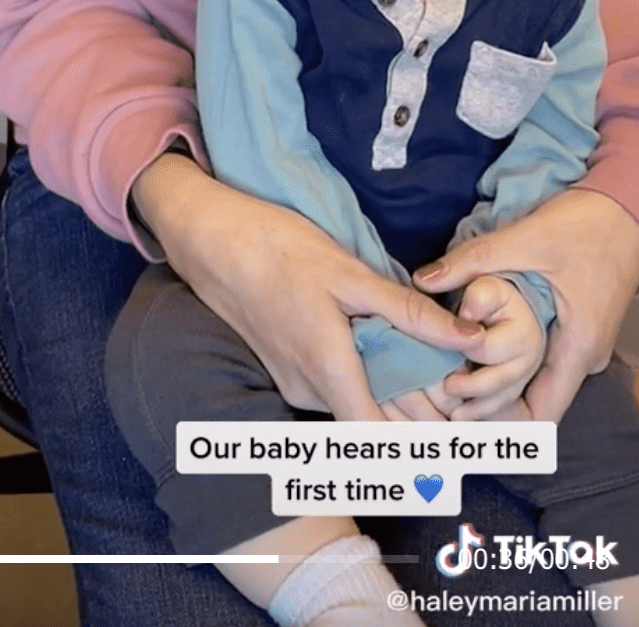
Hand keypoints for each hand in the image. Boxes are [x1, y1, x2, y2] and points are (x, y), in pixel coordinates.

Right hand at [133, 153, 485, 421]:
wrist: (214, 241)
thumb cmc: (280, 250)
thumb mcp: (351, 275)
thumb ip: (409, 313)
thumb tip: (469, 339)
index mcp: (328, 370)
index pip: (382, 441)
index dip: (424, 441)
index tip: (460, 425)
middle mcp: (309, 390)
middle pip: (374, 425)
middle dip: (420, 420)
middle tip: (463, 397)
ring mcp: (294, 383)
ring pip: (355, 406)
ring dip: (396, 401)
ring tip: (440, 379)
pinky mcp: (287, 370)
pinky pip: (336, 390)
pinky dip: (368, 383)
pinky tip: (394, 360)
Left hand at [414, 189, 638, 420]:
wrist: (625, 202)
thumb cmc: (586, 224)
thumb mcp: (526, 239)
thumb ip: (474, 261)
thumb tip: (424, 279)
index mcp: (579, 348)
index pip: (542, 416)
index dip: (499, 425)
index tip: (460, 418)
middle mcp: (585, 355)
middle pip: (535, 402)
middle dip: (490, 406)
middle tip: (443, 399)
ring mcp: (582, 341)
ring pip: (537, 380)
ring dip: (499, 382)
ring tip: (452, 378)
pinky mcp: (576, 324)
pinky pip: (543, 357)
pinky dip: (512, 360)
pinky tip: (477, 349)